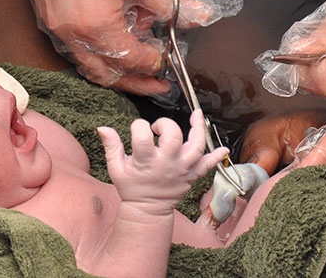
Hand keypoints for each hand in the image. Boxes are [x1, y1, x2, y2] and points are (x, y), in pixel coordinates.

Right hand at [0, 0, 240, 94]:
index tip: (172, 59)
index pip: (130, 60)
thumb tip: (197, 18)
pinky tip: (114, 23)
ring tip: (140, 43)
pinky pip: (72, 41)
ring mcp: (52, 20)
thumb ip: (169, 1)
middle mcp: (68, 31)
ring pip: (85, 59)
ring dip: (114, 60)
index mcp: (94, 25)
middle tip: (158, 78)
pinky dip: (96, 42)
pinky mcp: (45, 6)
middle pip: (104, 72)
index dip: (155, 62)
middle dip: (133, 78)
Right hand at [98, 110, 228, 214]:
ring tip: (197, 115)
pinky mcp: (192, 175)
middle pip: (173, 136)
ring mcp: (182, 169)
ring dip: (198, 129)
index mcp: (146, 162)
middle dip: (165, 125)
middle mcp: (167, 164)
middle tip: (158, 130)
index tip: (137, 130)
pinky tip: (223, 147)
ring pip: (196, 146)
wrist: (147, 210)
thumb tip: (102, 128)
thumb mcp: (116, 168)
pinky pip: (208, 165)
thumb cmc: (131, 187)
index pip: (143, 135)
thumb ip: (112, 146)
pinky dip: (217, 156)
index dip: (139, 126)